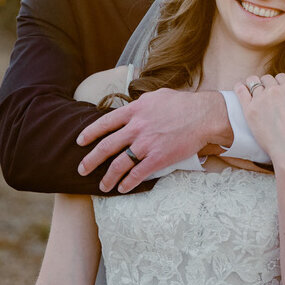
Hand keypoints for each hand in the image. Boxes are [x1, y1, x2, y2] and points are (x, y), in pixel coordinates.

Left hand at [76, 89, 227, 192]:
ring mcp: (146, 144)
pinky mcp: (158, 158)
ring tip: (102, 186)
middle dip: (91, 161)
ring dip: (108, 178)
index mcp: (134, 111)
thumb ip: (140, 103)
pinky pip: (137, 174)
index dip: (89, 133)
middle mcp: (136, 128)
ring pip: (118, 164)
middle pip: (106, 147)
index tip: (80, 142)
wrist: (204, 115)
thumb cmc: (183, 104)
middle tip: (82, 169)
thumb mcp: (156, 96)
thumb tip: (132, 106)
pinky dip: (127, 183)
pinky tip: (122, 188)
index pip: (104, 123)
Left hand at [234, 73, 284, 167]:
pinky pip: (240, 91)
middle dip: (268, 85)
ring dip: (255, 85)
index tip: (279, 93)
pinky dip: (240, 87)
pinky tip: (240, 87)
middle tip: (268, 96)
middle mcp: (275, 91)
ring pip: (254, 83)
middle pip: (267, 79)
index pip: (281, 77)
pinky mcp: (249, 111)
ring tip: (254, 91)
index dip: (280, 84)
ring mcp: (261, 100)